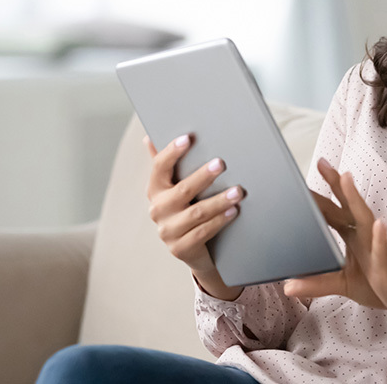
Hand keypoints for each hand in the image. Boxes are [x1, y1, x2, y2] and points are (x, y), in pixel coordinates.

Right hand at [145, 134, 242, 299]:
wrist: (191, 248)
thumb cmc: (186, 208)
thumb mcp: (176, 187)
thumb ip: (167, 164)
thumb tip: (149, 136)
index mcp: (155, 190)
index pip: (159, 167)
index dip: (171, 152)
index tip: (188, 138)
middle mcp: (157, 210)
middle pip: (182, 190)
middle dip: (203, 176)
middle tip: (221, 163)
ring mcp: (167, 231)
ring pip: (196, 213)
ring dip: (219, 201)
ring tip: (238, 192)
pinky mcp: (180, 248)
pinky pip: (203, 232)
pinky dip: (219, 221)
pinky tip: (234, 211)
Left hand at [284, 158, 386, 325]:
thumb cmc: (383, 287)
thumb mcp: (344, 285)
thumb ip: (317, 284)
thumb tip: (288, 286)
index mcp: (355, 238)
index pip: (335, 212)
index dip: (321, 194)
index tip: (306, 176)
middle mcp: (366, 237)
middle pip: (348, 207)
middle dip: (336, 185)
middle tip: (322, 163)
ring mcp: (377, 250)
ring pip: (365, 221)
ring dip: (355, 200)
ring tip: (346, 178)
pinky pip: (382, 251)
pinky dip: (380, 238)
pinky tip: (379, 225)